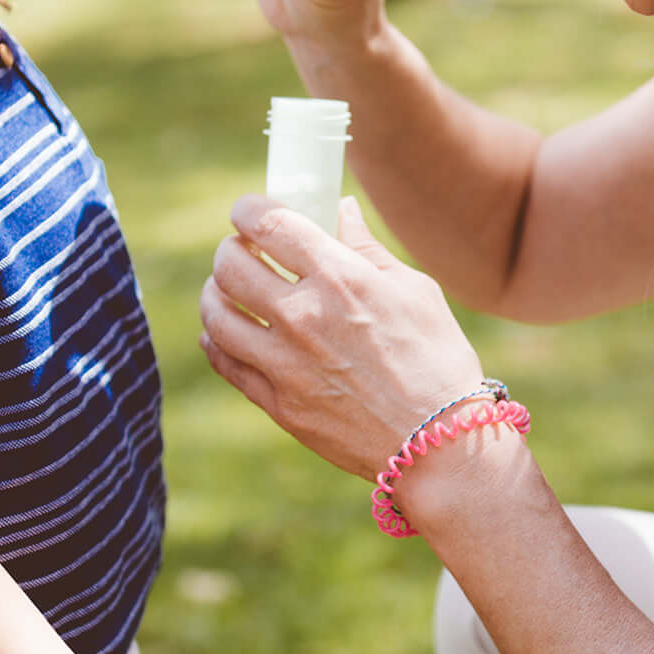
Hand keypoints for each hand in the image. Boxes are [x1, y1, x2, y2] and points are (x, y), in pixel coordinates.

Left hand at [198, 195, 490, 482]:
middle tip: (242, 250)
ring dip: (215, 293)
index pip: (269, 224)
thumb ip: (366, 248)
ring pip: (216, 314)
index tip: (249, 212)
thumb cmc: (437, 360)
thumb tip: (340, 210)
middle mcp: (304, 316)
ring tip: (226, 289)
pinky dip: (216, 340)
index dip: (248, 210)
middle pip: (231, 266)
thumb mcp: (414, 291)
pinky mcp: (278, 404)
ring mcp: (285, 364)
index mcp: (341, 278)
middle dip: (230, 248)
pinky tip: (224, 332)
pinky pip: (225, 362)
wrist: (438, 443)